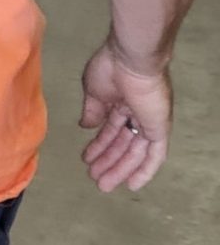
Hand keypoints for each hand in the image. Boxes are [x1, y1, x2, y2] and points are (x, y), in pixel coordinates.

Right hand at [79, 42, 171, 192]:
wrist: (130, 60)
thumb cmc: (109, 69)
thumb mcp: (93, 91)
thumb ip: (91, 111)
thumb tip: (85, 126)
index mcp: (120, 103)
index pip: (111, 131)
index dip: (99, 146)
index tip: (86, 159)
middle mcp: (136, 115)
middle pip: (122, 145)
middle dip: (108, 162)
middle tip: (94, 178)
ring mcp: (149, 123)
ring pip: (135, 152)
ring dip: (120, 169)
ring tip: (103, 184)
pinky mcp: (159, 129)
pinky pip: (154, 155)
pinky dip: (145, 170)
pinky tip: (132, 183)